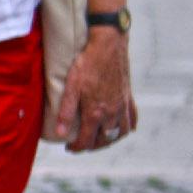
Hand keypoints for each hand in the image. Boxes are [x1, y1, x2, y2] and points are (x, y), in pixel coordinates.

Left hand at [50, 27, 137, 153]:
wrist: (108, 45)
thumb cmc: (87, 64)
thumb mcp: (72, 86)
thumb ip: (66, 111)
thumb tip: (60, 133)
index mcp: (96, 112)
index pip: (87, 140)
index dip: (77, 148)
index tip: (69, 148)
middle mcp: (112, 113)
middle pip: (104, 140)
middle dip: (92, 146)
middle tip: (82, 144)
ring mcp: (122, 105)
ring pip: (120, 133)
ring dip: (110, 140)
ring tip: (100, 139)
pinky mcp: (128, 96)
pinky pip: (132, 118)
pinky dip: (127, 127)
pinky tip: (121, 127)